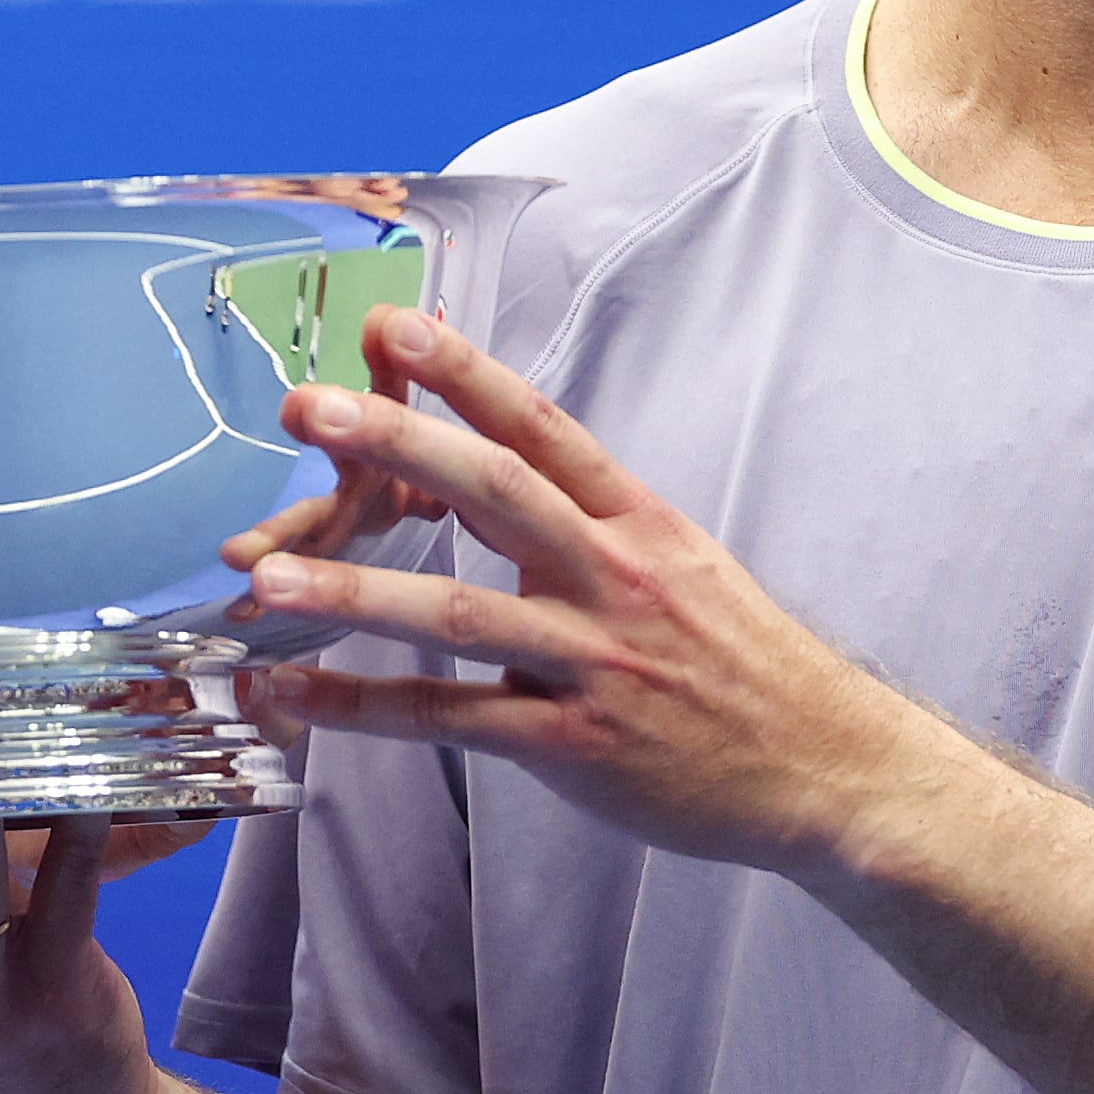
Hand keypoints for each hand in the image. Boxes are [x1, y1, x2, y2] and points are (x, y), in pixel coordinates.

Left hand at [236, 311, 939, 885]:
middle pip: (494, 492)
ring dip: (355, 591)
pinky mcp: (578, 742)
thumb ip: (587, 524)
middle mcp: (615, 576)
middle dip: (397, 444)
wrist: (828, 769)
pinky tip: (299, 692)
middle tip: (308, 410)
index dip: (466, 371)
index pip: (542, 427)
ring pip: (462, 614)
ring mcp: (596, 660)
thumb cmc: (743, 664)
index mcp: (639, 521)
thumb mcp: (681, 567)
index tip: (395, 324)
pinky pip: (456, 719)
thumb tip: (490, 481)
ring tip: (265, 577)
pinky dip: (369, 707)